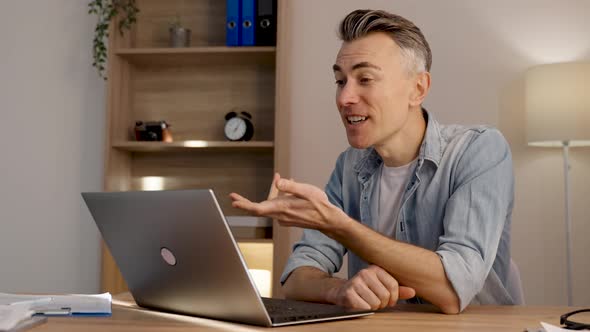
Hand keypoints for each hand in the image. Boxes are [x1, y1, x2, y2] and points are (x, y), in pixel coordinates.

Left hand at [229, 173, 347, 233]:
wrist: (328, 220)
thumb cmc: (319, 205)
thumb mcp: (307, 191)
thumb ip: (291, 187)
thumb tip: (278, 182)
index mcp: (283, 208)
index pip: (258, 208)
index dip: (245, 205)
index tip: (233, 202)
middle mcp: (280, 215)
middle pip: (259, 208)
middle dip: (246, 201)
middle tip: (233, 196)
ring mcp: (283, 217)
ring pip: (270, 204)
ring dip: (272, 192)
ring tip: (279, 177)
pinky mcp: (287, 217)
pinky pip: (277, 206)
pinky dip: (279, 196)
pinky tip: (287, 187)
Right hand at [326, 265, 415, 309]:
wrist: (342, 293)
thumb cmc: (365, 291)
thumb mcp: (382, 287)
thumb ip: (398, 290)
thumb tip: (413, 291)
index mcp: (376, 269)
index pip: (393, 286)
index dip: (393, 298)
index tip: (388, 300)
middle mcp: (365, 272)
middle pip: (385, 296)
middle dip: (381, 303)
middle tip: (374, 301)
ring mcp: (356, 282)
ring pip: (375, 303)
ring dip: (372, 307)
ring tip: (366, 302)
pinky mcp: (348, 293)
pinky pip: (365, 307)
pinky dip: (364, 310)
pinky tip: (359, 304)